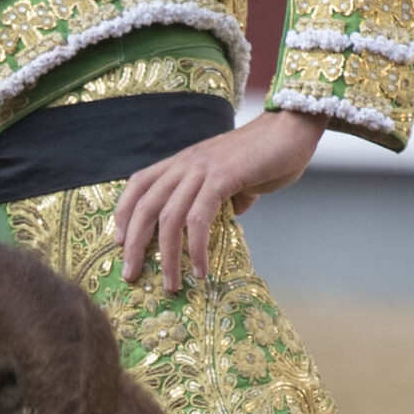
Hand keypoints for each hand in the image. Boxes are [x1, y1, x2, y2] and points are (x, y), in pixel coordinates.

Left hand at [113, 110, 324, 292]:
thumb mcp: (230, 181)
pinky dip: (196, 248)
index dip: (124, 214)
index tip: (119, 243)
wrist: (293, 128)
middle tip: (131, 275)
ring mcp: (201, 170)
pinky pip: (199, 219)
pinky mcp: (221, 178)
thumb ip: (215, 202)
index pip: (138, 185)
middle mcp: (185, 163)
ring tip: (171, 284)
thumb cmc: (264, 156)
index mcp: (181, 162)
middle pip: (146, 207)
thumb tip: (209, 229)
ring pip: (169, 218)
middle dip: (134, 245)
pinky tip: (200, 269)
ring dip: (167, 257)